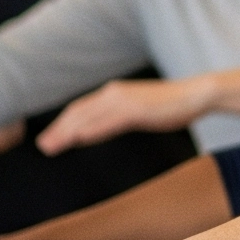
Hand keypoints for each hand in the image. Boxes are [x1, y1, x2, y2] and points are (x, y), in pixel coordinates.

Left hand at [38, 79, 208, 154]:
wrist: (195, 94)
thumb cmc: (171, 104)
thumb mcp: (139, 109)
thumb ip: (119, 116)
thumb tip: (103, 127)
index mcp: (113, 92)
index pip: (80, 108)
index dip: (62, 123)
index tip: (51, 137)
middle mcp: (113, 93)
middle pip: (78, 113)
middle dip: (58, 130)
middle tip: (43, 146)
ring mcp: (124, 101)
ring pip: (88, 118)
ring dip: (67, 133)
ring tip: (53, 146)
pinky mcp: (136, 110)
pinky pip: (109, 122)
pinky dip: (92, 130)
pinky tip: (79, 139)